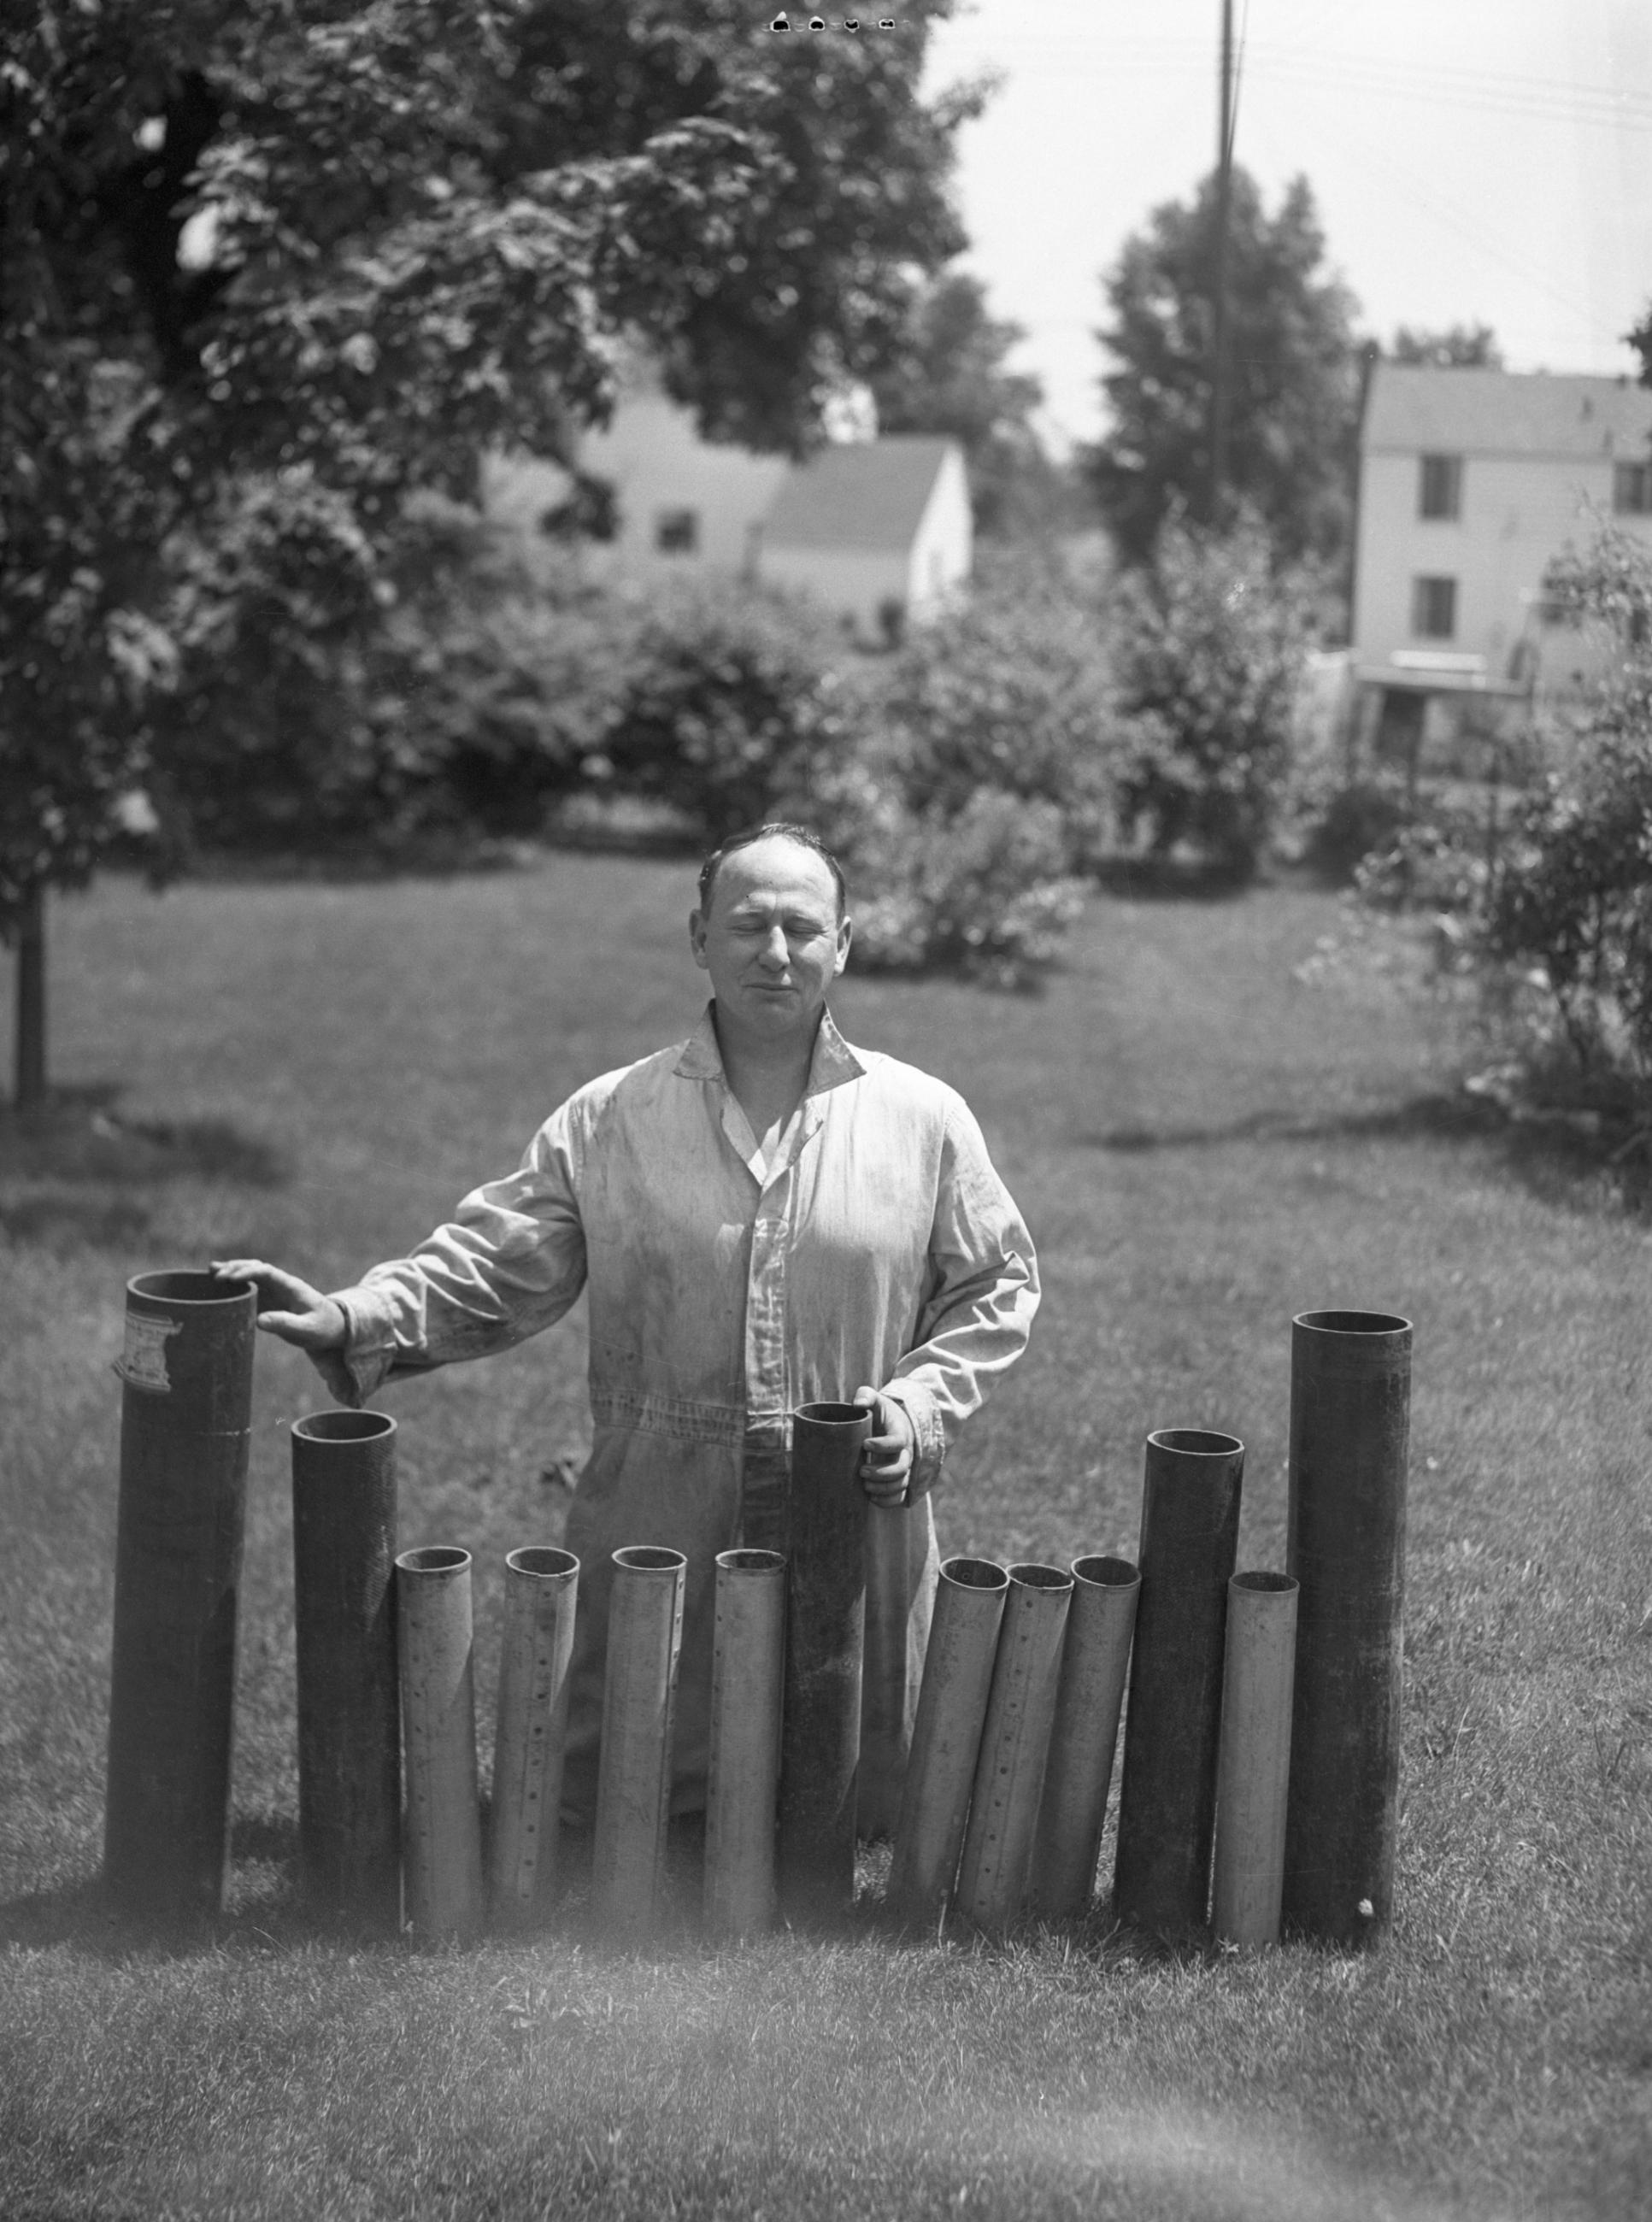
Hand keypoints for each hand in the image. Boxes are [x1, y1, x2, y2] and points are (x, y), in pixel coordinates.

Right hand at [210, 1259, 355, 1405]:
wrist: (332, 1328)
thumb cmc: (323, 1328)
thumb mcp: (308, 1330)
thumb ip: (286, 1324)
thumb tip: (259, 1320)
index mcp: (291, 1286)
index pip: (267, 1272)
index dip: (248, 1272)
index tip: (231, 1278)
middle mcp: (280, 1284)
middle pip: (256, 1269)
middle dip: (236, 1269)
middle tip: (216, 1275)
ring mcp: (274, 1291)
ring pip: (251, 1275)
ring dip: (232, 1271)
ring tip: (211, 1271)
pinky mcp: (269, 1301)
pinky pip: (249, 1289)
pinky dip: (233, 1284)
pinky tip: (217, 1283)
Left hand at [853, 1384, 915, 1505]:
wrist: (890, 1425)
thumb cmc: (879, 1413)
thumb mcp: (875, 1400)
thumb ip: (866, 1395)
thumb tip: (857, 1404)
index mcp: (900, 1432)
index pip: (897, 1441)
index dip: (882, 1445)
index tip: (864, 1443)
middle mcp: (905, 1452)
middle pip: (901, 1467)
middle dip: (881, 1472)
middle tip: (861, 1470)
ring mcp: (904, 1467)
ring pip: (901, 1484)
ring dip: (883, 1488)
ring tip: (864, 1486)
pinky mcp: (899, 1480)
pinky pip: (900, 1496)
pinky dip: (888, 1501)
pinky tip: (872, 1498)